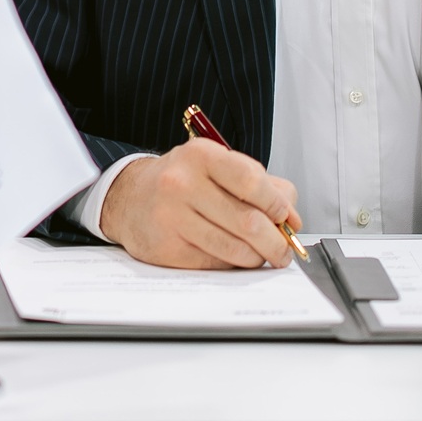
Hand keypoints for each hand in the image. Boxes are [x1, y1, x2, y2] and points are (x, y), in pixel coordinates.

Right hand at [98, 139, 301, 269]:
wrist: (129, 197)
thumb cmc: (182, 182)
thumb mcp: (218, 167)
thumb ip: (261, 185)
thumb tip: (292, 218)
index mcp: (201, 155)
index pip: (252, 181)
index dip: (277, 205)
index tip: (287, 218)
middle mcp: (182, 183)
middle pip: (247, 221)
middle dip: (276, 242)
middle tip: (285, 251)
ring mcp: (171, 217)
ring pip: (234, 248)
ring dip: (257, 257)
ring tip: (262, 255)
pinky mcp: (166, 248)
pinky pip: (215, 263)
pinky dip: (232, 264)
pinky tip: (233, 256)